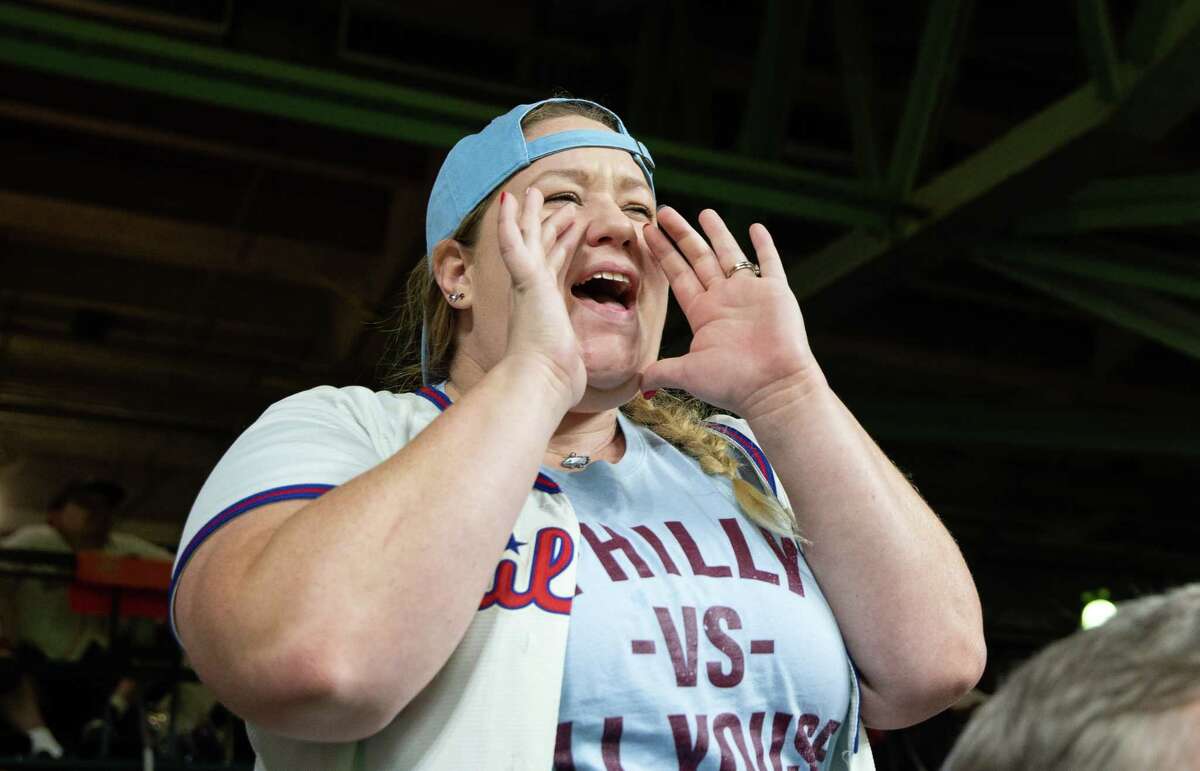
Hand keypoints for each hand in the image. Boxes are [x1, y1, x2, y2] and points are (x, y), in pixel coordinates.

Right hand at [496, 187, 588, 406]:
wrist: (540, 383)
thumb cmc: (558, 379)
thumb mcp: (573, 358)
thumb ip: (576, 356)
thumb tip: (584, 374)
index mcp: (545, 305)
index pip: (555, 266)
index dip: (563, 244)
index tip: (572, 227)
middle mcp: (532, 292)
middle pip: (539, 247)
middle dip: (546, 222)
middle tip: (550, 199)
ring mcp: (527, 285)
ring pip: (527, 239)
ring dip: (530, 214)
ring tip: (534, 191)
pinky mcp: (526, 282)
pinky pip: (514, 245)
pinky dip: (508, 223)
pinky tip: (509, 199)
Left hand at [640, 207, 821, 416]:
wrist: (773, 388)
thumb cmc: (733, 383)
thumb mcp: (688, 375)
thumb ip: (662, 371)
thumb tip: (637, 382)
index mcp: (703, 312)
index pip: (677, 274)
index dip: (662, 253)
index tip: (647, 232)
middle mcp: (724, 299)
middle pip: (698, 258)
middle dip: (681, 234)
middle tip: (664, 212)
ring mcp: (750, 294)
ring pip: (730, 255)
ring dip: (717, 233)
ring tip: (704, 212)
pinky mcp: (776, 293)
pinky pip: (770, 263)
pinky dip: (764, 246)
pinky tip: (756, 228)